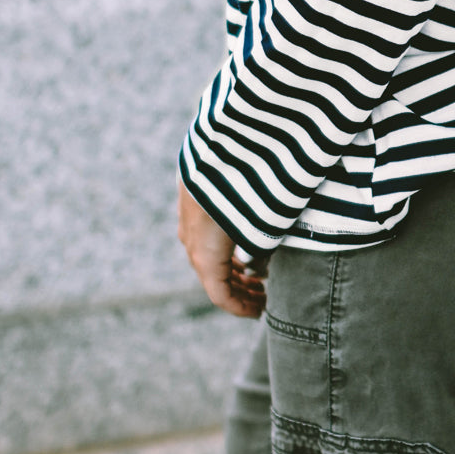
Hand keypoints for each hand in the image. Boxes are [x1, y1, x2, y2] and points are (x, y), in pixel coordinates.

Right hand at [177, 177, 267, 318]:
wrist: (222, 141)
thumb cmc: (244, 188)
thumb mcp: (261, 226)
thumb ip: (262, 250)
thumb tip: (266, 265)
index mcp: (205, 255)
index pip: (221, 296)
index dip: (241, 308)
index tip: (262, 311)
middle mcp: (191, 240)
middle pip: (214, 277)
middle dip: (240, 289)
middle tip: (265, 293)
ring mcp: (188, 218)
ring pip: (209, 254)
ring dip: (233, 267)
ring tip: (260, 269)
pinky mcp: (193, 197)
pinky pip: (206, 233)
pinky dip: (225, 246)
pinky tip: (246, 239)